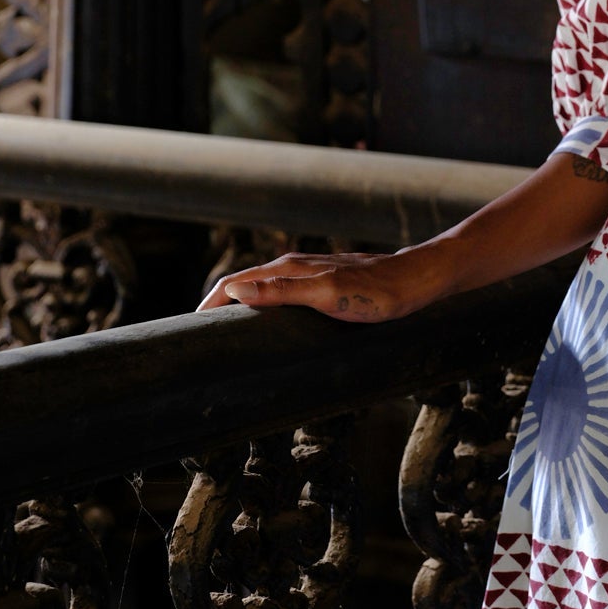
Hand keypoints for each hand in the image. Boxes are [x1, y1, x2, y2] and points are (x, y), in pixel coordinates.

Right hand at [196, 246, 438, 322]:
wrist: (418, 281)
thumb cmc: (378, 293)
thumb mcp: (328, 295)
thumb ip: (282, 291)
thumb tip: (233, 290)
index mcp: (288, 269)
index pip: (233, 284)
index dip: (209, 305)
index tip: (189, 331)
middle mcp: (294, 268)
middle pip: (243, 286)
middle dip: (217, 308)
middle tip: (200, 340)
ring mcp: (309, 275)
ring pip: (262, 290)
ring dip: (240, 309)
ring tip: (227, 336)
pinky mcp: (324, 284)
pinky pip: (284, 295)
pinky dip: (266, 308)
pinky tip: (272, 324)